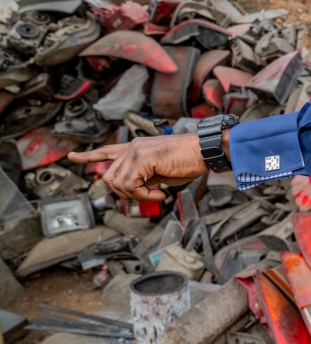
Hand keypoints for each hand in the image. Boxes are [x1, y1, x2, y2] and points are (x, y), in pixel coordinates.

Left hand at [68, 133, 207, 200]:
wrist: (204, 151)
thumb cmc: (189, 161)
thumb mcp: (161, 170)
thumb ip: (144, 176)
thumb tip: (135, 189)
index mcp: (136, 148)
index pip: (106, 150)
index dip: (88, 156)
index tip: (73, 158)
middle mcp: (132, 147)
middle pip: (110, 177)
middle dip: (125, 194)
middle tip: (148, 196)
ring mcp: (136, 151)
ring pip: (119, 184)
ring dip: (137, 196)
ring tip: (156, 194)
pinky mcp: (143, 159)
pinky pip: (132, 186)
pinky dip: (144, 195)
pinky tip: (160, 194)